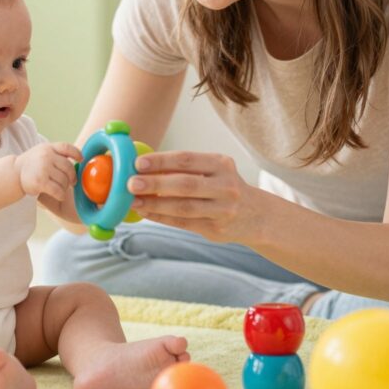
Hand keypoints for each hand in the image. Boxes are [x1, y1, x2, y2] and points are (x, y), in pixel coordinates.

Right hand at [14, 143, 81, 200]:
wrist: (14, 173)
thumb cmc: (32, 164)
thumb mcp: (43, 152)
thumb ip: (57, 154)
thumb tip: (79, 159)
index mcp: (48, 148)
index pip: (67, 147)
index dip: (76, 153)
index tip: (81, 159)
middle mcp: (46, 156)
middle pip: (69, 167)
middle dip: (72, 177)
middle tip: (71, 182)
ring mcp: (43, 168)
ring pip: (64, 180)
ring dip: (65, 187)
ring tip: (60, 188)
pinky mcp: (40, 181)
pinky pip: (58, 190)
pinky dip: (61, 194)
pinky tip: (59, 195)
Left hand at [127, 150, 257, 241]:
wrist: (256, 215)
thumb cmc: (223, 187)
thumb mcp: (214, 171)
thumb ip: (185, 169)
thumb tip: (144, 166)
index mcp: (222, 164)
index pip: (187, 160)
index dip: (162, 161)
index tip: (139, 163)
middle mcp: (225, 186)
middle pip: (186, 184)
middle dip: (156, 183)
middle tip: (131, 183)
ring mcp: (222, 210)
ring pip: (183, 207)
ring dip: (155, 204)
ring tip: (133, 201)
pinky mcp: (216, 229)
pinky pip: (183, 223)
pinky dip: (162, 217)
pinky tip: (146, 212)